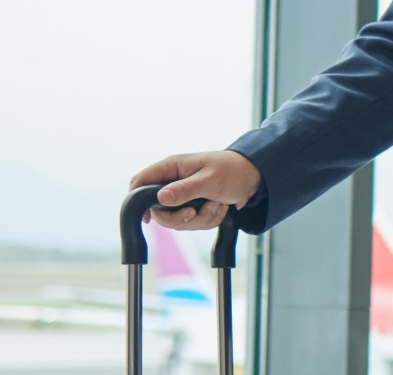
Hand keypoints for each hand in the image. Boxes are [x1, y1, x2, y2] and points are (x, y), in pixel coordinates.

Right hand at [129, 150, 259, 231]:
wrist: (255, 178)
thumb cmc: (233, 170)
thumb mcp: (210, 180)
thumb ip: (185, 190)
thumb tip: (161, 198)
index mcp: (172, 168)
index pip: (141, 181)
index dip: (136, 199)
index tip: (146, 217)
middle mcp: (174, 182)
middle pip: (158, 210)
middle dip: (179, 218)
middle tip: (194, 213)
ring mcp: (184, 196)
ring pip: (178, 221)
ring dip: (201, 218)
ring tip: (217, 204)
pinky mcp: (194, 207)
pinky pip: (193, 223)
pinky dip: (209, 219)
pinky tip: (221, 207)